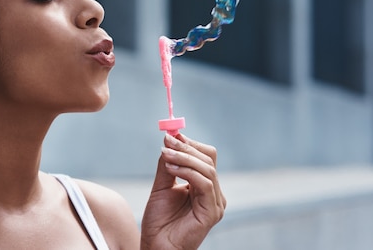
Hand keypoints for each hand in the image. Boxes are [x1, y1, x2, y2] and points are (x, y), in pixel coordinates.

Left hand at [140, 133, 225, 248]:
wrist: (156, 245)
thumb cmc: (159, 220)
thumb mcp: (162, 185)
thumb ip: (167, 164)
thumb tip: (169, 138)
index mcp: (204, 186)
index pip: (205, 157)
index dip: (189, 144)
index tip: (170, 135)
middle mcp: (214, 193)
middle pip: (208, 159)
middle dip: (186, 147)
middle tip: (167, 141)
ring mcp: (216, 203)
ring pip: (207, 169)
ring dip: (184, 157)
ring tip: (165, 154)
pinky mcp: (213, 212)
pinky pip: (204, 184)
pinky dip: (187, 171)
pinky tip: (170, 167)